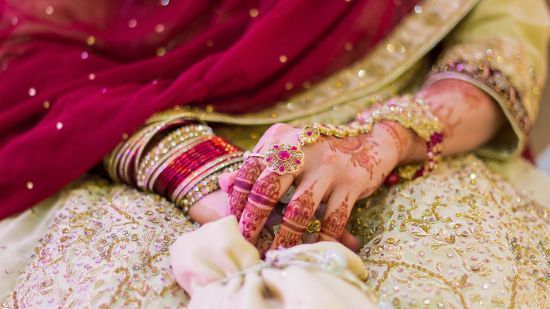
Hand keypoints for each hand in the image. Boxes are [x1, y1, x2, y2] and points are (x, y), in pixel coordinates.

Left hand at [223, 121, 411, 249]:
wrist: (371, 139)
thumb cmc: (320, 150)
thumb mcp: (288, 147)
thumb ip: (257, 163)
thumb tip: (223, 184)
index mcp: (283, 139)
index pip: (250, 170)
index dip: (238, 200)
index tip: (233, 223)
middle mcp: (303, 148)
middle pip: (269, 189)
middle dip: (254, 221)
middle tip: (246, 243)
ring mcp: (329, 166)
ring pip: (300, 209)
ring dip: (285, 238)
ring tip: (275, 255)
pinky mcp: (352, 181)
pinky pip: (333, 219)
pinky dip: (322, 239)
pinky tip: (311, 251)